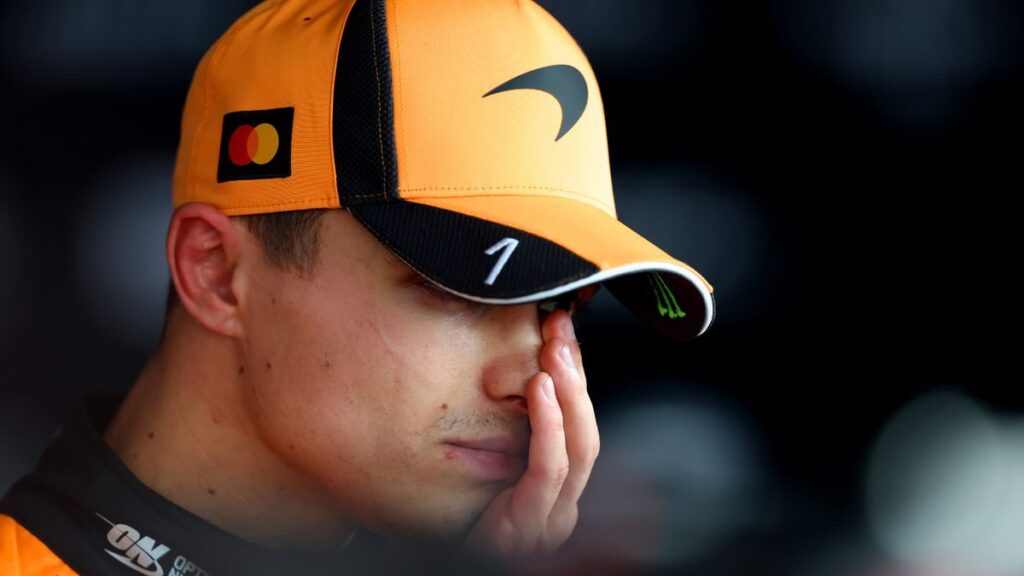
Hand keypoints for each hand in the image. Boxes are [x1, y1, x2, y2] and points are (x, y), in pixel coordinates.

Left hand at [462, 308, 599, 557]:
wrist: (442, 567)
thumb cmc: (462, 523)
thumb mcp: (492, 469)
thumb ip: (512, 434)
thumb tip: (516, 372)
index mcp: (558, 486)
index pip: (579, 422)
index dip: (577, 374)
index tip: (564, 330)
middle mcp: (564, 501)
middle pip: (587, 430)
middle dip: (578, 374)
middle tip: (561, 330)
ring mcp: (552, 516)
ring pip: (579, 447)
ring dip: (569, 393)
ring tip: (554, 353)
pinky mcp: (531, 525)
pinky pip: (548, 470)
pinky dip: (549, 427)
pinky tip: (541, 391)